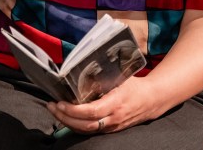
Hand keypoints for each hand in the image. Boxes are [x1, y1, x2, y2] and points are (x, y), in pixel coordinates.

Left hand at [45, 75, 165, 134]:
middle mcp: (113, 118)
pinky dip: (75, 125)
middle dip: (65, 117)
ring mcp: (111, 126)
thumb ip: (103, 77)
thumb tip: (82, 71)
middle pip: (85, 125)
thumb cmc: (135, 85)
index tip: (60, 103)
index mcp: (116, 103)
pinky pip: (89, 131)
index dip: (74, 110)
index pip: (92, 112)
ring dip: (67, 122)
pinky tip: (66, 117)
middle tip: (51, 106)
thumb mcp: (120, 77)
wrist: (151, 100)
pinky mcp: (109, 129)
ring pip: (85, 130)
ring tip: (54, 110)